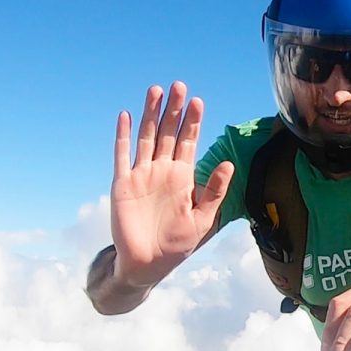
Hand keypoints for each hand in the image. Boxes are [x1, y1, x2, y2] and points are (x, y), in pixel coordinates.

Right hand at [110, 81, 233, 287]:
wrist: (146, 264)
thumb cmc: (176, 244)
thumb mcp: (203, 219)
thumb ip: (214, 191)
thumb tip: (228, 163)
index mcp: (182, 177)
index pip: (189, 142)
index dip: (193, 122)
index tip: (198, 101)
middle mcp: (162, 170)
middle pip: (168, 133)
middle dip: (174, 110)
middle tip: (179, 86)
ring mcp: (141, 175)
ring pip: (147, 137)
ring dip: (151, 115)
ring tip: (156, 91)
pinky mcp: (123, 184)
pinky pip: (122, 156)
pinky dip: (123, 136)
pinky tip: (126, 116)